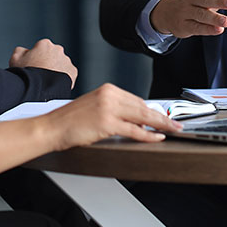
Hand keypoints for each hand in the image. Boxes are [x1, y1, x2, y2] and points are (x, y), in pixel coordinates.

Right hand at [11, 38, 77, 86]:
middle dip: (47, 63)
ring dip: (56, 70)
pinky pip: (69, 74)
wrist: (38, 90)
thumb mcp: (15, 59)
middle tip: (40, 75)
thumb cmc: (26, 75)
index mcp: (44, 44)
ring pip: (61, 64)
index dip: (35, 59)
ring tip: (47, 82)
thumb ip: (20, 50)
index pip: (40, 49)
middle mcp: (58, 50)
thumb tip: (24, 50)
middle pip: (52, 55)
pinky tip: (55, 84)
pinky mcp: (73, 72)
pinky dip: (64, 78)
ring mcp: (66, 61)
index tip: (32, 67)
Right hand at [42, 83, 180, 149]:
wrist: (51, 127)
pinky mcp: (107, 122)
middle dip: (162, 117)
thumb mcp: (94, 108)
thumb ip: (114, 109)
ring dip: (161, 125)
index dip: (152, 110)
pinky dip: (148, 134)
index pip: (137, 100)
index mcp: (108, 90)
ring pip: (142, 116)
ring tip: (172, 130)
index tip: (163, 116)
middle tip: (175, 124)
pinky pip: (134, 129)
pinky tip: (157, 137)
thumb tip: (135, 119)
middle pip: (143, 106)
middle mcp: (110, 95)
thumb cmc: (69, 121)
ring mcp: (109, 108)